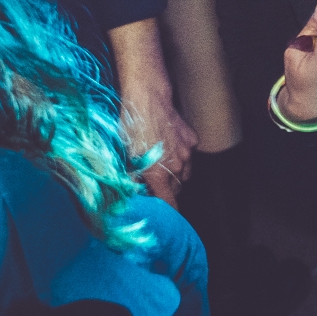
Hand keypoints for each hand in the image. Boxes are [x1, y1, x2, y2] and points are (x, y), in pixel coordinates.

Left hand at [123, 84, 196, 202]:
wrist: (148, 99)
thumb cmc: (132, 126)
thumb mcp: (125, 154)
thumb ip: (132, 175)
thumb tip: (133, 187)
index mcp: (159, 173)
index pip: (170, 201)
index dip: (169, 210)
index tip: (167, 216)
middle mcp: (177, 165)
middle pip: (177, 188)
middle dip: (167, 190)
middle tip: (153, 185)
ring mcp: (187, 151)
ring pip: (185, 172)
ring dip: (175, 174)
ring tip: (162, 166)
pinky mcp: (191, 138)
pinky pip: (189, 154)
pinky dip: (181, 155)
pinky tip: (169, 147)